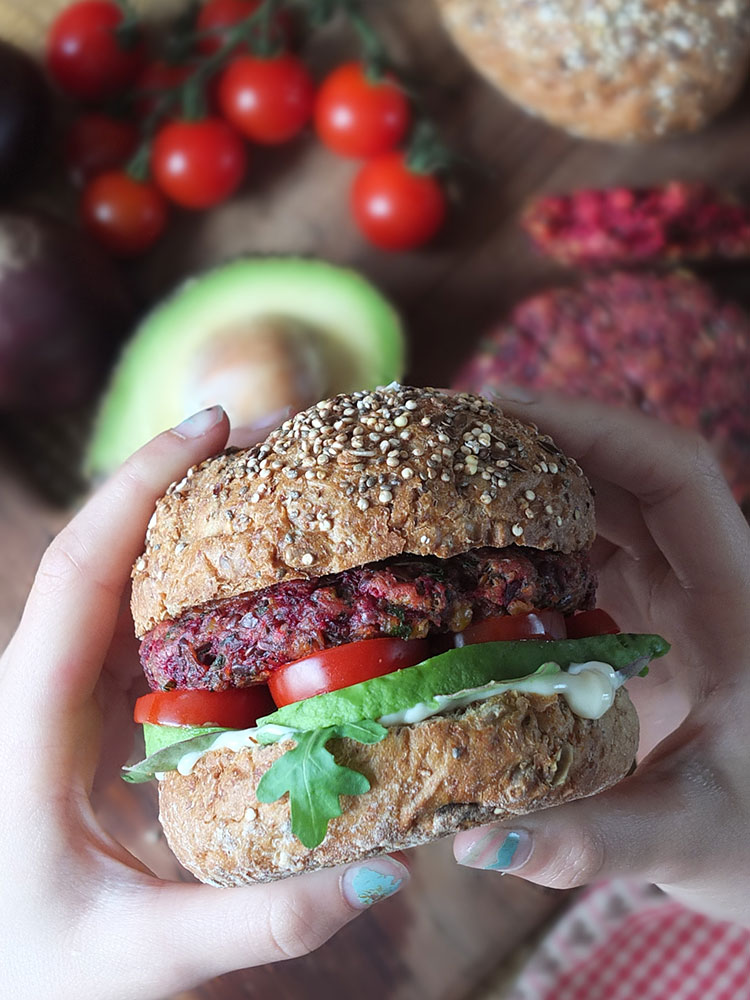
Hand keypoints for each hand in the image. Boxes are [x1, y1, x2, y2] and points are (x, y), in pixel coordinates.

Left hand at [0, 406, 407, 999]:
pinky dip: (207, 582)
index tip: (210, 425)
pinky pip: (152, 623)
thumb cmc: (33, 969)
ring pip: (132, 577)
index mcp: (29, 716)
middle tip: (280, 436)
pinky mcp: (103, 710)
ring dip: (200, 521)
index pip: (79, 566)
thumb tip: (385, 872)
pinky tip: (267, 576)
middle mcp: (47, 682)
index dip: (141, 483)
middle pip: (112, 547)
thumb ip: (260, 920)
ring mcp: (75, 691)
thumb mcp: (142, 955)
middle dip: (188, 480)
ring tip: (284, 483)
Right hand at [453, 388, 749, 926]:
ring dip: (525, 491)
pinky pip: (575, 563)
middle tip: (442, 438)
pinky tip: (465, 565)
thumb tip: (473, 838)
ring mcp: (667, 600)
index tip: (508, 411)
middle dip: (538, 443)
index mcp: (736, 599)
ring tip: (440, 485)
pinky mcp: (636, 625)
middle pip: (621, 476)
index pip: (676, 473)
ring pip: (595, 513)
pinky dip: (522, 550)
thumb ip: (596, 841)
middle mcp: (700, 581)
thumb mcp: (693, 839)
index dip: (597, 427)